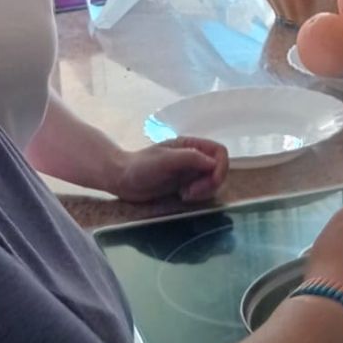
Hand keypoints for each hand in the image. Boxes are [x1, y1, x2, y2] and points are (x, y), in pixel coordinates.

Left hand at [112, 137, 229, 203]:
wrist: (121, 179)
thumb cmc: (140, 166)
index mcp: (191, 145)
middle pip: (219, 169)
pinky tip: (181, 196)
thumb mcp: (165, 160)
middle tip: (191, 192)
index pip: (220, 152)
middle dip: (210, 183)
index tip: (209, 181)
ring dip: (204, 191)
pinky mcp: (185, 184)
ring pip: (212, 182)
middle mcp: (194, 157)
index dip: (221, 167)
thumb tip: (213, 164)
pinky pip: (202, 191)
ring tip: (185, 194)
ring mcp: (190, 171)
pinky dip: (197, 196)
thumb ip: (190, 158)